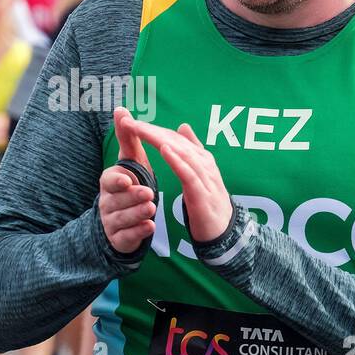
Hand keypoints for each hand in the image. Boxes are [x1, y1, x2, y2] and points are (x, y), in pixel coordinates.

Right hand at [98, 106, 156, 253]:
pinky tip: (150, 226)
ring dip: (137, 213)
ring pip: (122, 218)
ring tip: (151, 208)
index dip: (117, 179)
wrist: (122, 222)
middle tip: (148, 193)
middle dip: (132, 196)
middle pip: (117, 200)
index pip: (108, 180)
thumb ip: (128, 138)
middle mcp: (107, 202)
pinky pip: (127, 236)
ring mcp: (112, 221)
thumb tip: (121, 109)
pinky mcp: (120, 238)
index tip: (128, 179)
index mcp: (109, 183)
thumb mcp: (130, 162)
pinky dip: (138, 232)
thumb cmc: (129, 186)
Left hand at [126, 114, 232, 242]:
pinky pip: (188, 174)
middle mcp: (204, 163)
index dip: (153, 129)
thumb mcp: (199, 174)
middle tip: (131, 122)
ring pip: (181, 153)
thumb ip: (192, 151)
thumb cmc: (209, 202)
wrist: (224, 232)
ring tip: (142, 129)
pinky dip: (177, 160)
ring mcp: (205, 177)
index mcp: (201, 158)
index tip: (132, 122)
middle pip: (176, 142)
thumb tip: (183, 126)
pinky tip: (164, 150)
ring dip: (160, 139)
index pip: (174, 138)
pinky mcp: (202, 194)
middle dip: (152, 130)